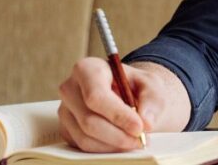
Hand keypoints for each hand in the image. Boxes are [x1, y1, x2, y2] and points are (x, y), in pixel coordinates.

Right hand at [58, 58, 190, 151]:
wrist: (128, 95)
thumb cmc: (136, 87)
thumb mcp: (151, 85)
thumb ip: (152, 100)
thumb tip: (146, 122)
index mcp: (88, 68)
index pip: (96, 96)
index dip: (117, 115)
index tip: (139, 127)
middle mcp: (70, 88)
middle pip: (89, 120)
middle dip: (118, 134)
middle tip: (141, 139)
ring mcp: (65, 110)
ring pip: (85, 137)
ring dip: (114, 144)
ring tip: (135, 141)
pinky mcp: (66, 129)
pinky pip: (83, 146)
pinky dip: (105, 149)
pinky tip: (121, 142)